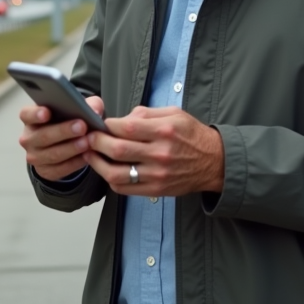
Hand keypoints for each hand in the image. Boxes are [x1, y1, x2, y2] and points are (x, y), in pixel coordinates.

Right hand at [18, 96, 104, 181]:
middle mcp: (29, 138)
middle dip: (63, 131)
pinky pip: (60, 169)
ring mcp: (35, 156)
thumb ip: (86, 104)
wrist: (65, 143)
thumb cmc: (68, 120)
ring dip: (71, 149)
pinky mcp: (45, 171)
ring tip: (87, 142)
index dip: (36, 114)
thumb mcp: (76, 108)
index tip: (47, 113)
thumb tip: (95, 110)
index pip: (27, 114)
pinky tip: (87, 156)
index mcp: (30, 118)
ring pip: (52, 154)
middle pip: (43, 135)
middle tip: (81, 127)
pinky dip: (75, 162)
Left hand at [85, 106, 223, 196]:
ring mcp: (157, 174)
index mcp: (164, 131)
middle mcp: (160, 153)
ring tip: (90, 155)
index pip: (127, 127)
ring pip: (117, 173)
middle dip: (97, 142)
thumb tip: (122, 118)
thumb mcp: (175, 114)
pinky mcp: (156, 189)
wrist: (214, 162)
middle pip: (118, 149)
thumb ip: (147, 113)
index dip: (107, 125)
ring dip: (97, 164)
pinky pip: (125, 188)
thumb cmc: (192, 135)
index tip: (101, 123)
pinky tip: (107, 170)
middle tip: (88, 137)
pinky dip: (111, 179)